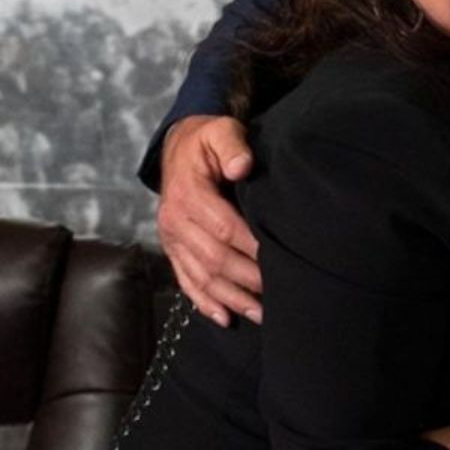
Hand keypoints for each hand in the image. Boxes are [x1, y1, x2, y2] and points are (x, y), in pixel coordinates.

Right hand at [158, 115, 262, 326]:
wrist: (178, 148)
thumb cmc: (207, 141)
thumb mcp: (220, 131)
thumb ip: (232, 145)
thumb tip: (242, 166)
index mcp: (188, 194)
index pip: (223, 227)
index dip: (250, 246)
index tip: (277, 260)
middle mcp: (175, 221)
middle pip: (214, 258)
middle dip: (246, 280)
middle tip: (277, 295)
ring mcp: (172, 239)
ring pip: (201, 276)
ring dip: (231, 298)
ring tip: (260, 314)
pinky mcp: (173, 250)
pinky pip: (186, 280)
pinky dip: (205, 302)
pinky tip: (225, 318)